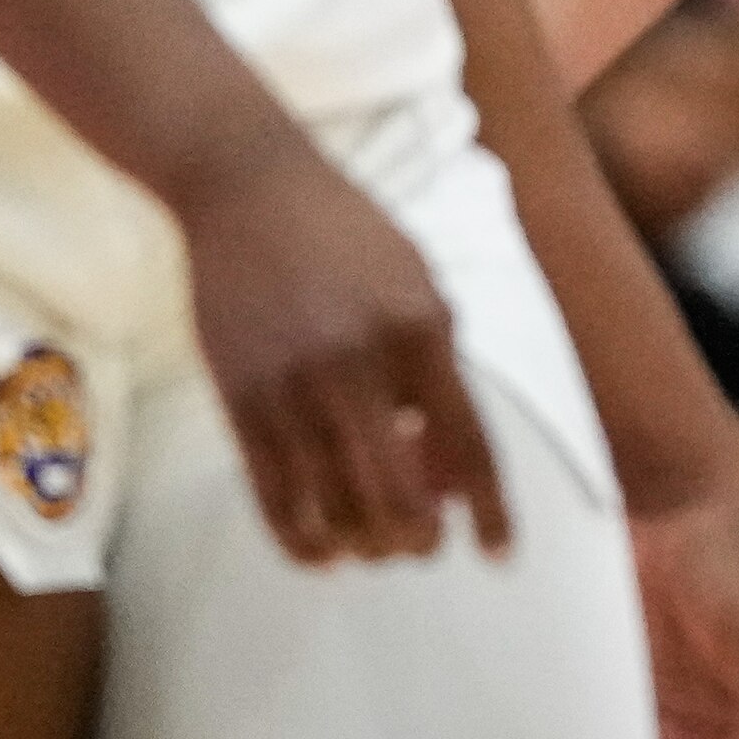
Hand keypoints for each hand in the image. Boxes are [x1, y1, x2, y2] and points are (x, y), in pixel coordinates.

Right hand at [179, 146, 511, 565]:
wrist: (246, 183)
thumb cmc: (347, 234)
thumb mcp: (419, 284)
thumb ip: (440, 373)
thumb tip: (450, 477)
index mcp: (421, 328)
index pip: (470, 445)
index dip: (492, 512)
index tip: (500, 555)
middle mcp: (359, 362)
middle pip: (399, 499)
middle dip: (418, 539)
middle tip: (421, 543)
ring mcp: (293, 384)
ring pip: (336, 511)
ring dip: (363, 546)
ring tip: (372, 544)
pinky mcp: (239, 398)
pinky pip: (274, 500)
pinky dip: (303, 543)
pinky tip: (322, 552)